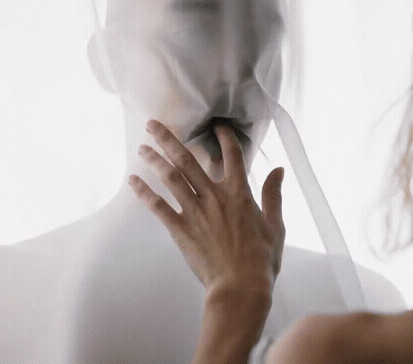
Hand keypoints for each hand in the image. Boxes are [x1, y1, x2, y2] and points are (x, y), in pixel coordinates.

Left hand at [129, 119, 285, 296]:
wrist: (241, 287)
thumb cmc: (262, 259)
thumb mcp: (276, 225)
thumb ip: (273, 194)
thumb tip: (279, 169)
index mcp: (240, 193)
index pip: (232, 155)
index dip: (224, 137)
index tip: (216, 125)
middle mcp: (215, 197)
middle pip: (188, 160)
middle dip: (169, 139)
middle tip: (153, 124)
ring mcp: (195, 212)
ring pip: (170, 178)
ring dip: (154, 160)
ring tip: (141, 147)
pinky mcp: (180, 230)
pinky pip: (159, 207)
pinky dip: (144, 192)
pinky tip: (132, 180)